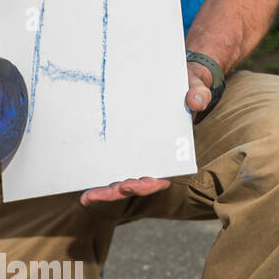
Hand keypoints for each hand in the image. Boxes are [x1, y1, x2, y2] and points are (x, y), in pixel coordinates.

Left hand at [78, 60, 216, 205]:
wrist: (177, 81)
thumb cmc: (187, 87)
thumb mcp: (194, 87)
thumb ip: (197, 93)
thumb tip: (196, 101)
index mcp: (171, 152)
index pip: (160, 176)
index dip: (147, 184)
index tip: (131, 185)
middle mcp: (152, 158)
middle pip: (135, 184)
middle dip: (116, 192)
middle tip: (97, 195)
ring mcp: (134, 154)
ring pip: (119, 179)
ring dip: (104, 191)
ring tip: (87, 197)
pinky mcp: (120, 146)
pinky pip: (108, 163)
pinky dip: (96, 174)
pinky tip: (81, 180)